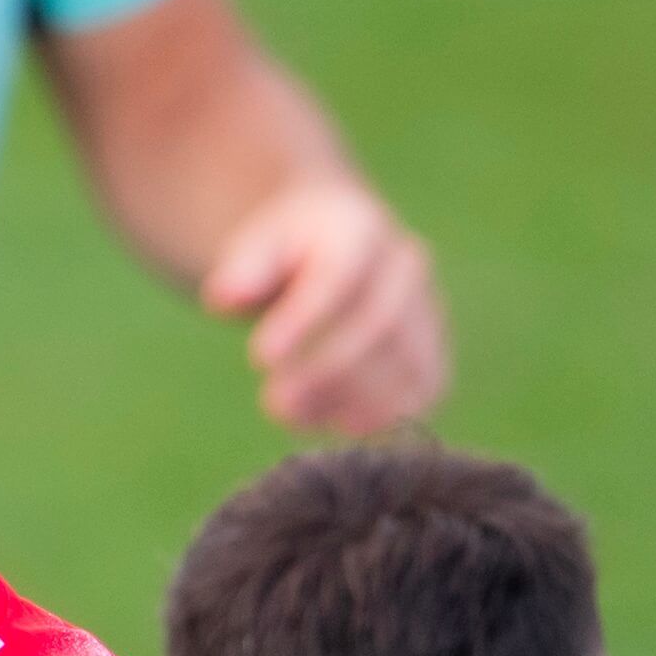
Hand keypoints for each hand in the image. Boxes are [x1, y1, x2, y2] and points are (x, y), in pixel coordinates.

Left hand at [199, 172, 447, 434]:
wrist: (338, 247)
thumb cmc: (287, 252)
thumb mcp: (257, 246)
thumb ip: (244, 271)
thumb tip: (222, 299)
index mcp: (360, 230)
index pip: (338, 276)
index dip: (303, 320)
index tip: (259, 358)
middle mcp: (405, 267)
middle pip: (381, 323)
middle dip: (329, 370)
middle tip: (274, 403)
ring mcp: (427, 310)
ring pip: (408, 361)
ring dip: (355, 399)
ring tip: (296, 416)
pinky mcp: (433, 351)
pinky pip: (424, 388)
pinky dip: (387, 414)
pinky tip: (337, 425)